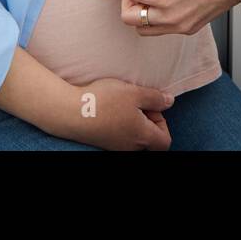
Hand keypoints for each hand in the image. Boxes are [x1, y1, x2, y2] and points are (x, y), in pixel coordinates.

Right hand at [53, 77, 173, 150]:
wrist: (70, 113)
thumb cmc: (104, 101)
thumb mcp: (134, 92)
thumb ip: (155, 98)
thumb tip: (169, 102)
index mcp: (143, 137)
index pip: (165, 141)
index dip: (163, 123)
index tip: (151, 107)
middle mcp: (130, 147)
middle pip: (150, 140)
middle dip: (148, 120)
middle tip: (136, 102)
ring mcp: (115, 147)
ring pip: (134, 137)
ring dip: (133, 120)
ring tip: (121, 103)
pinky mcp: (103, 143)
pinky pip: (120, 136)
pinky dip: (120, 124)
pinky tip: (109, 108)